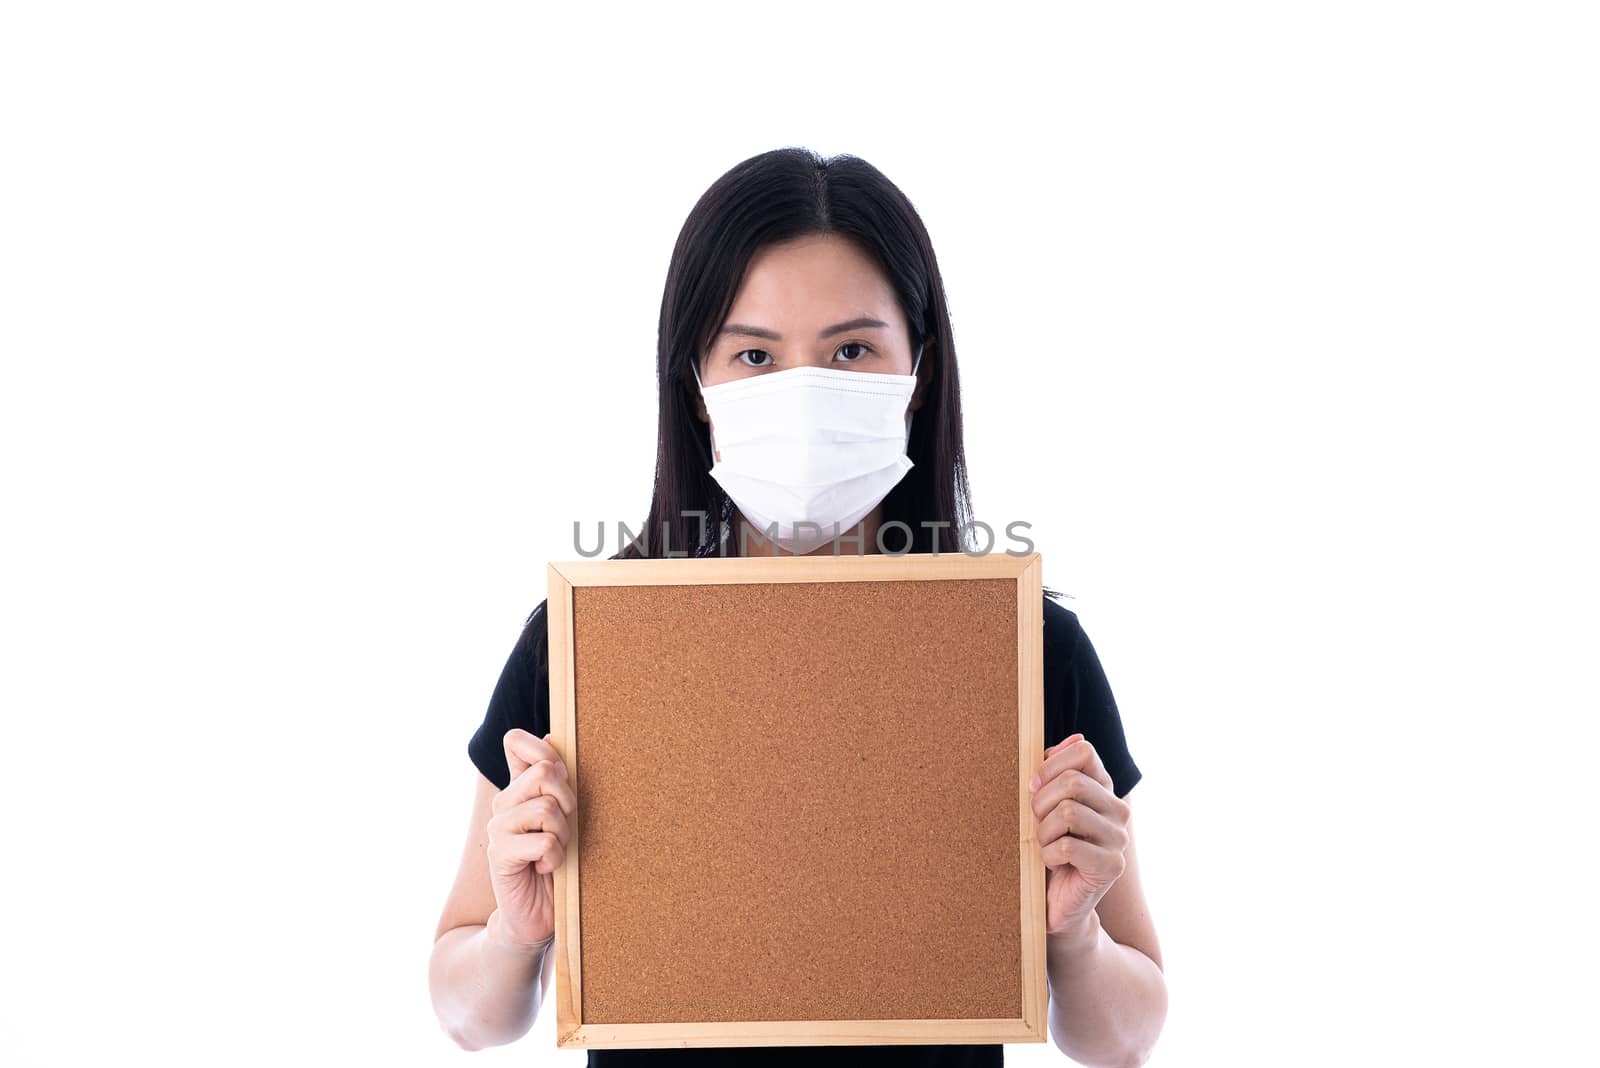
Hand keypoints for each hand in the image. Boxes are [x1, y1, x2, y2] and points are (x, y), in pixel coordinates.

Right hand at [485, 729, 576, 949]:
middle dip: (568, 798)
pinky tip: (546, 867)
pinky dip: (556, 857)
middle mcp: (505, 802)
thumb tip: (553, 733)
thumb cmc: (556, 860)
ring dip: (563, 833)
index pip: (515, 741)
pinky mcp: (500, 853)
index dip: (542, 747)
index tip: (560, 772)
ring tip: (555, 850)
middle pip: (544, 771)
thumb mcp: (563, 816)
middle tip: (564, 826)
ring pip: (546, 807)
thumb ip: (556, 780)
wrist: (537, 912)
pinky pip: (544, 841)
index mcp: (519, 788)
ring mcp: (498, 826)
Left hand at [1030, 733, 1130, 938]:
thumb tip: (1074, 737)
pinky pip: (1067, 846)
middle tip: (1036, 824)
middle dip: (1040, 802)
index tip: (1033, 786)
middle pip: (1072, 782)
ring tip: (1045, 845)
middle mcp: (1118, 810)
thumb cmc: (1049, 849)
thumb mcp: (1047, 806)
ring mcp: (1119, 838)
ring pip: (1067, 812)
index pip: (1084, 752)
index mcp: (1104, 789)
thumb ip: (1058, 771)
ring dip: (1043, 832)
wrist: (1057, 902)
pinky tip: (1052, 865)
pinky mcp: (1112, 866)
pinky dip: (1048, 855)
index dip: (1050, 765)